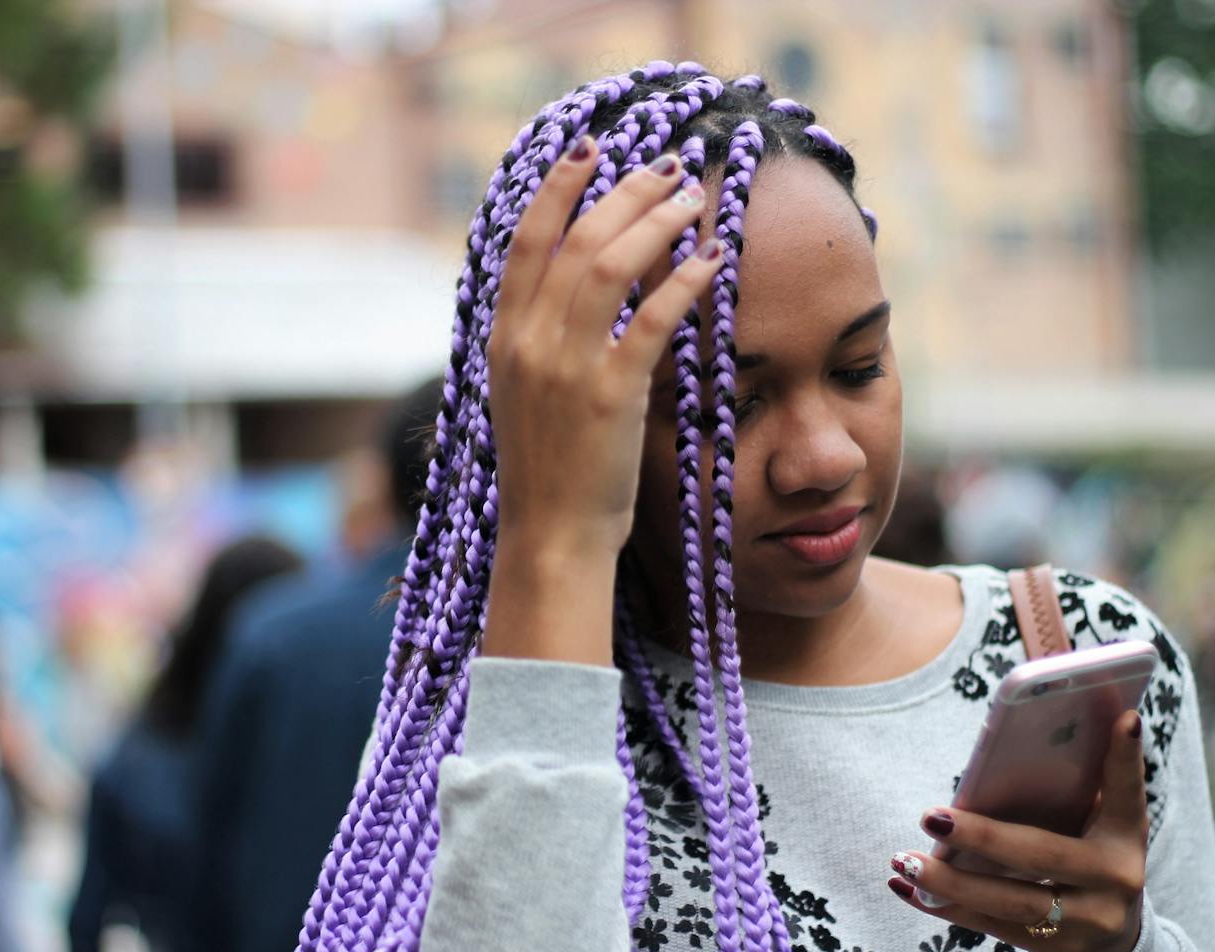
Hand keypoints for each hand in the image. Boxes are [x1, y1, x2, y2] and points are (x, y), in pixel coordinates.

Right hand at [486, 139, 723, 562]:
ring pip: (611, 264)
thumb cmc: (547, 473)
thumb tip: (566, 292)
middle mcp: (527, 344)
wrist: (550, 539)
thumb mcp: (524, 397)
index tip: (589, 150)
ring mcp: (566, 367)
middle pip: (576, 239)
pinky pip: (653, 318)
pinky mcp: (610, 395)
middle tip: (666, 166)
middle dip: (624, 191)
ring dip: (656, 220)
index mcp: (502, 339)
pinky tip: (712, 258)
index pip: (525, 241)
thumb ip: (537, 342)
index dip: (557, 187)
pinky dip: (685, 279)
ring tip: (692, 198)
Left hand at [887, 709, 1147, 951]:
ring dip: (948, 881)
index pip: (1127, 793)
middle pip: (1040, 856)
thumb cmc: (1088, 865)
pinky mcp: (1053, 949)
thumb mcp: (1098, 831)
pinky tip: (903, 889)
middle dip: (980, 838)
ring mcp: (1086, 921)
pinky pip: (989, 927)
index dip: (1125, 758)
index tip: (1124, 718)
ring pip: (1009, 901)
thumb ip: (1073, 793)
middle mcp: (1114, 880)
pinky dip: (942, 907)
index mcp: (1125, 837)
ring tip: (902, 860)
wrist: (1114, 949)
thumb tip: (1021, 741)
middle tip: (929, 817)